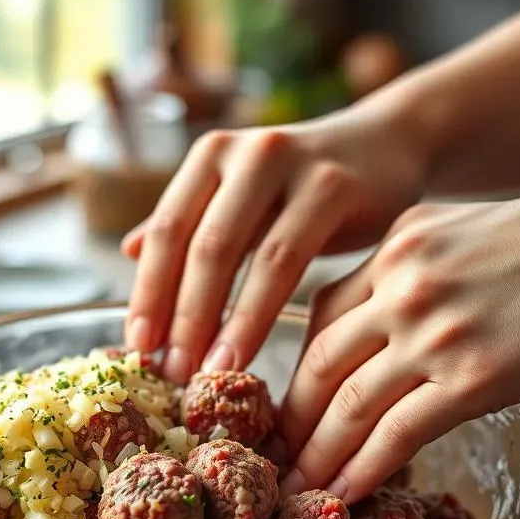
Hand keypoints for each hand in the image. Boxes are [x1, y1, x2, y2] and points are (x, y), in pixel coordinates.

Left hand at [121, 99, 427, 381]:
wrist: (391, 145)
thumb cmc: (306, 185)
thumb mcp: (244, 196)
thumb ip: (192, 221)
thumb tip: (128, 251)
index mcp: (211, 156)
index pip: (166, 230)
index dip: (147, 290)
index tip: (138, 346)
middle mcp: (244, 153)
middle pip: (199, 245)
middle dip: (179, 315)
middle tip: (169, 370)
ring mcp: (290, 164)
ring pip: (242, 255)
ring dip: (218, 322)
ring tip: (205, 373)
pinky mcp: (334, 187)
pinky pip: (286, 261)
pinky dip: (259, 313)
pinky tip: (247, 350)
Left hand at [281, 171, 519, 503]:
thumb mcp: (465, 236)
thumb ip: (413, 276)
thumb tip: (382, 329)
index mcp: (398, 248)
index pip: (322, 315)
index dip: (297, 367)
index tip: (287, 404)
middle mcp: (404, 284)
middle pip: (322, 362)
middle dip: (291, 418)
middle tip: (271, 457)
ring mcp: (436, 331)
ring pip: (350, 403)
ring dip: (316, 455)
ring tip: (294, 491)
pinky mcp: (476, 376)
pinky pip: (398, 431)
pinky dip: (363, 468)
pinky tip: (344, 494)